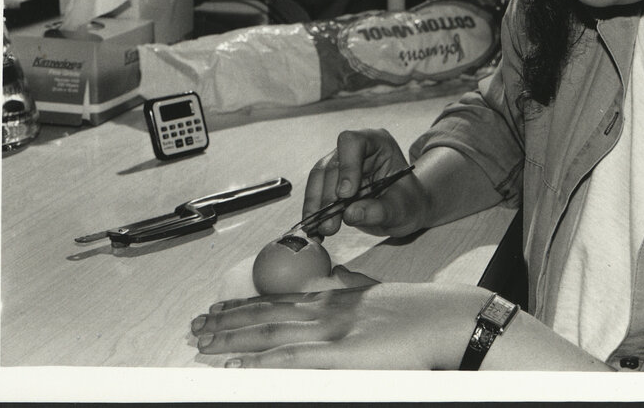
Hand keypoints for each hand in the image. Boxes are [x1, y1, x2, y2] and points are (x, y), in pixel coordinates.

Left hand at [191, 281, 489, 368]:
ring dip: (232, 340)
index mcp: (335, 296)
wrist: (448, 318)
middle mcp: (326, 309)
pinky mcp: (341, 355)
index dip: (245, 306)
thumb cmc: (423, 310)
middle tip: (195, 327)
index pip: (278, 300)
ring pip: (269, 335)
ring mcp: (331, 331)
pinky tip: (238, 367)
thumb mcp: (381, 289)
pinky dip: (262, 363)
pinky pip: (292, 360)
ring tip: (203, 343)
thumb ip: (353, 283)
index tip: (220, 309)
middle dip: (227, 323)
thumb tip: (337, 276)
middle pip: (265, 316)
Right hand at [303, 129, 430, 237]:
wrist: (406, 210)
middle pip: (332, 164)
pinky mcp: (331, 181)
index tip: (346, 195)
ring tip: (321, 230)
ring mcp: (341, 163)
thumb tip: (349, 214)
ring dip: (316, 205)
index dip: (346, 166)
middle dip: (329, 197)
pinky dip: (314, 211)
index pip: (353, 142)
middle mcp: (356, 149)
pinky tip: (315, 230)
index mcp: (378, 142)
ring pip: (319, 178)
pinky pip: (316, 192)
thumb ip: (380, 210)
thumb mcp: (402, 209)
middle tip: (330, 226)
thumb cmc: (409, 203)